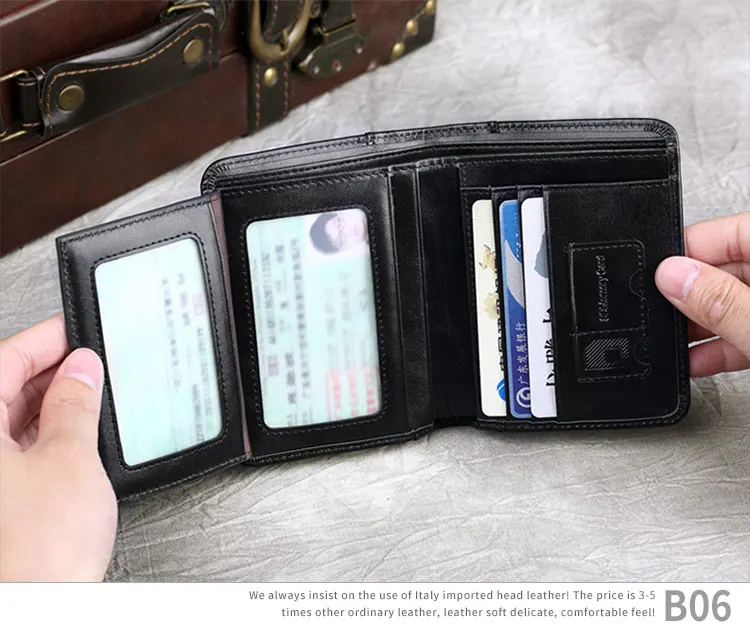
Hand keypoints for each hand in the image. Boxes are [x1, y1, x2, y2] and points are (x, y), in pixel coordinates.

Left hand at [0, 315, 115, 580]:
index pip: (2, 361)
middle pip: (3, 389)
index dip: (44, 340)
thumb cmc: (33, 553)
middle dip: (51, 372)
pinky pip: (19, 451)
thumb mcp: (69, 458)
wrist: (35, 610)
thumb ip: (76, 405)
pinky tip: (77, 436)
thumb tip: (82, 371)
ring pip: (11, 420)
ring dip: (52, 404)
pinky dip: (49, 436)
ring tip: (93, 397)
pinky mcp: (0, 502)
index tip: (74, 330)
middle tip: (92, 363)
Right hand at [656, 211, 749, 376]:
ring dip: (699, 327)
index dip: (685, 251)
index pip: (727, 232)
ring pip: (731, 305)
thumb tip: (671, 276)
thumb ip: (722, 302)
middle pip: (725, 271)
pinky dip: (720, 347)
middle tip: (659, 314)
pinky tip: (695, 361)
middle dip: (687, 297)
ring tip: (671, 343)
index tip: (653, 274)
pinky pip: (744, 331)